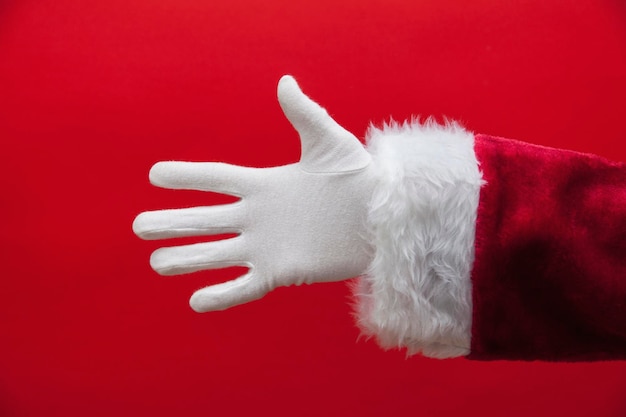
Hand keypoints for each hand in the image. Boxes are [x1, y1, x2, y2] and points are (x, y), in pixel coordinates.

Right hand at [133, 76, 375, 311]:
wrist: (382, 218)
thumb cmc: (358, 177)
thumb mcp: (330, 142)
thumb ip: (304, 114)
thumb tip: (285, 82)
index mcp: (265, 185)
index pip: (217, 179)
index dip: (187, 177)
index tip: (155, 174)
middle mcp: (259, 217)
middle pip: (206, 220)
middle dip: (172, 223)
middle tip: (138, 227)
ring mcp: (268, 246)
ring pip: (218, 254)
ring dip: (187, 259)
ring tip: (156, 263)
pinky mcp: (282, 272)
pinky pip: (245, 286)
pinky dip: (222, 296)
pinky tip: (195, 302)